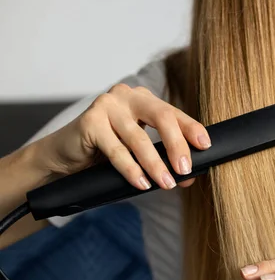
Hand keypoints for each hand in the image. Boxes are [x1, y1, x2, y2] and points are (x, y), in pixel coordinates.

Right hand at [40, 83, 210, 189]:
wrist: (64, 156)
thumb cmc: (106, 152)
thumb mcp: (138, 152)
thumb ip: (162, 157)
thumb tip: (189, 175)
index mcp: (143, 99)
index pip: (173, 113)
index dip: (191, 129)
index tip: (206, 145)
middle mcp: (127, 96)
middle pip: (162, 117)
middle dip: (177, 145)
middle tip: (185, 169)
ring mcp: (107, 105)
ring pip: (139, 138)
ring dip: (155, 164)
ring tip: (166, 183)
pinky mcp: (89, 121)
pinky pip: (116, 150)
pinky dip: (131, 169)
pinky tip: (142, 183)